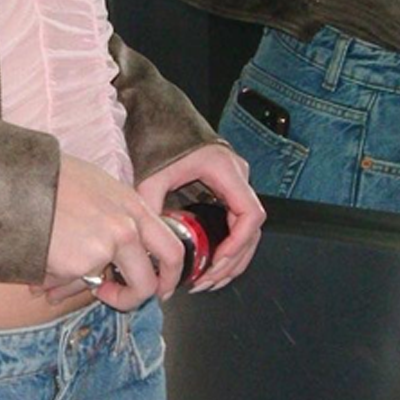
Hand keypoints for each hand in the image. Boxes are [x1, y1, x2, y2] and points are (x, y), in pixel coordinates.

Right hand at [37, 154, 184, 310]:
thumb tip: (109, 259)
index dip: (168, 273)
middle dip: (139, 297)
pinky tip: (42, 277)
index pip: (170, 246)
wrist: (20, 182)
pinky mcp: (83, 263)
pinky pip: (76, 284)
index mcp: (132, 205)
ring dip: (92, 293)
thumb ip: (111, 220)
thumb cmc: (50, 180)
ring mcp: (108, 245)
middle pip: (154, 277)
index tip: (158, 286)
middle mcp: (128, 225)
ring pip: (113, 289)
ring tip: (59, 285)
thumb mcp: (94, 189)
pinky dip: (59, 285)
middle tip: (123, 299)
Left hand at [135, 142, 264, 293]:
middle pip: (252, 229)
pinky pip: (237, 224)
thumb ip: (150, 206)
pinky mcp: (227, 190)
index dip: (238, 243)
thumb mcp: (152, 175)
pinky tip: (212, 264)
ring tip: (208, 281)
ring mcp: (235, 183)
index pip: (250, 213)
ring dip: (232, 258)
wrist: (160, 118)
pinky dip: (228, 247)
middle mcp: (237, 176)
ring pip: (248, 231)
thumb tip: (147, 242)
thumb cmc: (160, 139)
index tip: (219, 260)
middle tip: (207, 280)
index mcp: (225, 170)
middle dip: (232, 260)